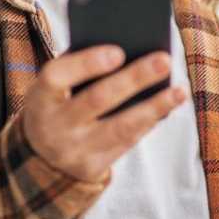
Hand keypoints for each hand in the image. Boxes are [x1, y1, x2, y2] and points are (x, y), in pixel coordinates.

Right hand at [22, 45, 188, 182]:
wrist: (42, 156)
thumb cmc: (56, 105)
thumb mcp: (53, 89)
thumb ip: (76, 68)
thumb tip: (125, 51)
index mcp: (39, 98)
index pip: (56, 76)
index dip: (87, 63)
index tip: (119, 51)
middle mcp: (53, 126)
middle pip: (97, 99)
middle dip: (133, 79)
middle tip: (164, 60)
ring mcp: (72, 150)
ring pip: (120, 127)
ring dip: (154, 107)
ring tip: (179, 90)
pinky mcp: (91, 167)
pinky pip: (126, 143)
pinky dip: (148, 122)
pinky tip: (166, 107)